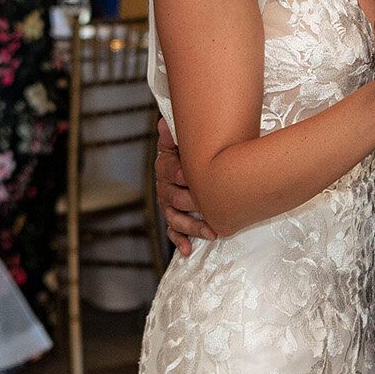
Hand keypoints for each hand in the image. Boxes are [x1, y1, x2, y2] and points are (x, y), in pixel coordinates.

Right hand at [154, 119, 216, 256]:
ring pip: (175, 218)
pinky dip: (180, 240)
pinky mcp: (175, 217)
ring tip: (210, 232)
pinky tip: (188, 249)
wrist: (200, 160)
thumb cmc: (194, 149)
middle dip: (190, 203)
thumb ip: (176, 133)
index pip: (167, 170)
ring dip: (192, 227)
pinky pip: (174, 231)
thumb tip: (164, 124)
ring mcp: (169, 204)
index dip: (177, 173)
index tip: (186, 175)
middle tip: (206, 206)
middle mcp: (164, 186)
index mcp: (166, 164)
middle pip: (172, 197)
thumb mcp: (185, 138)